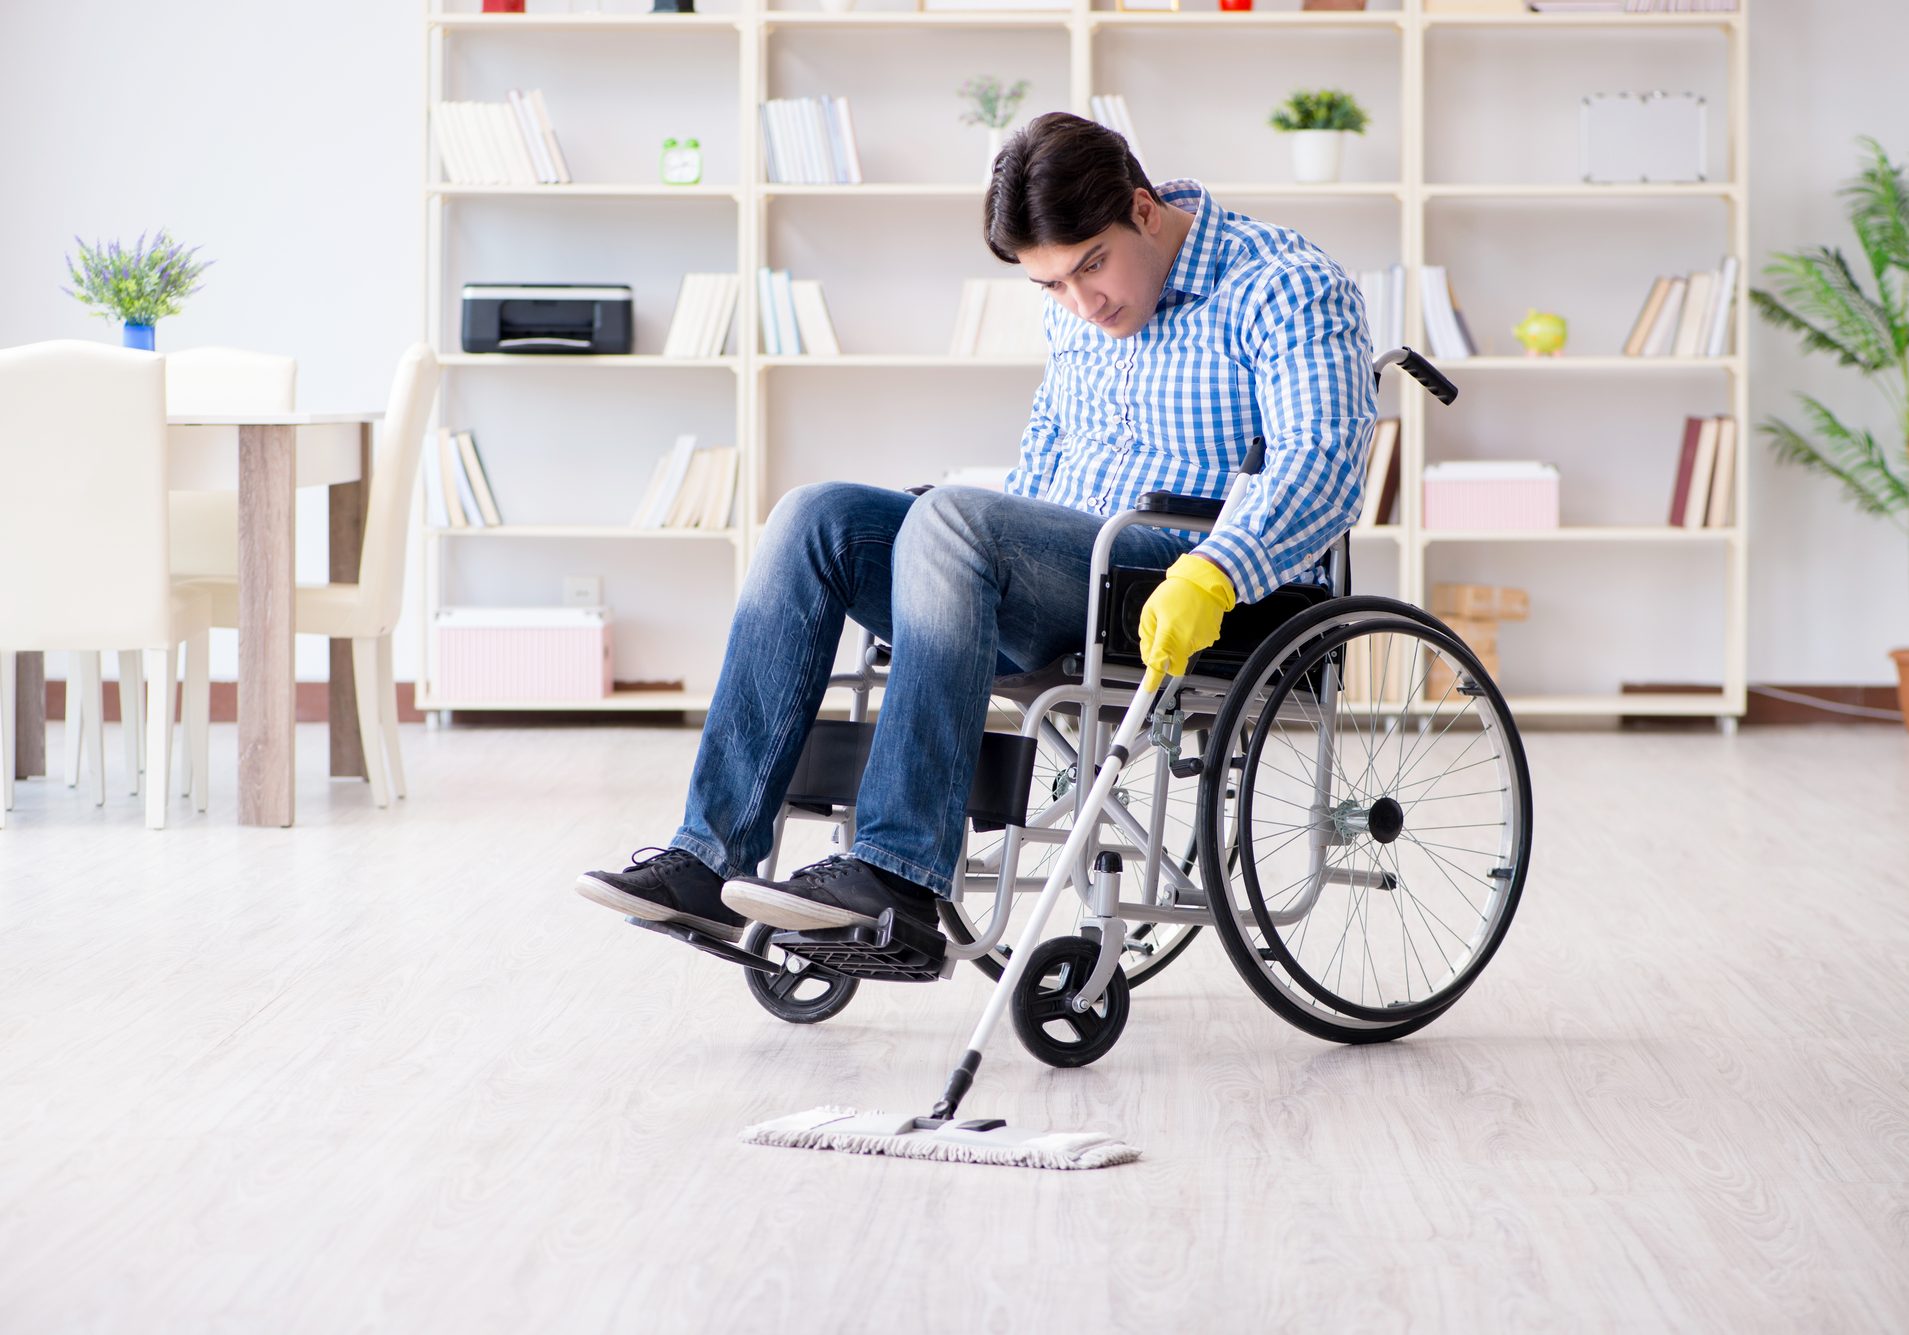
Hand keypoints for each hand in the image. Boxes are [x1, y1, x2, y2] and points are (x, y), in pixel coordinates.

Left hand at [1138, 553, 1235, 689]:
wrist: (1205, 582)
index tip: (1148, 689)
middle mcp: (1186, 640)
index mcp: (1169, 633)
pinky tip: (1189, 621)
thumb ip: (1147, 637)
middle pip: (1173, 665)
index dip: (1152, 680)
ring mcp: (1200, 641)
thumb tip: (1147, 656)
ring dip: (1178, 644)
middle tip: (1163, 638)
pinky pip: (1194, 646)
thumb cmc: (1177, 592)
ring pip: (1184, 655)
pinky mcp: (1210, 639)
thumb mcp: (1151, 610)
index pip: (1159, 664)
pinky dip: (1189, 638)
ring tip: (1178, 621)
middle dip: (1167, 658)